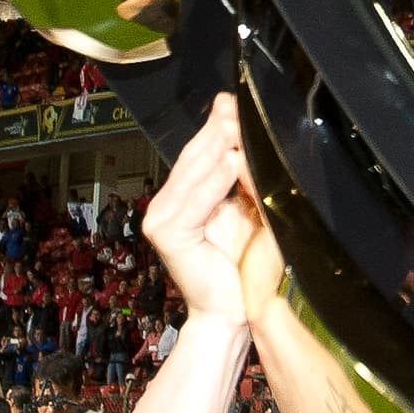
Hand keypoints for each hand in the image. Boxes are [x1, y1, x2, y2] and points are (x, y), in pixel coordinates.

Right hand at [142, 94, 281, 325]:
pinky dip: (213, 182)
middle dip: (217, 130)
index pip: (200, 152)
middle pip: (195, 157)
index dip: (215, 126)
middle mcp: (169, 203)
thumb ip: (246, 181)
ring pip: (193, 174)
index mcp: (186, 195)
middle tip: (235, 105)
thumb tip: (249, 147)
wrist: (232, 311)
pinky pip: (195, 202)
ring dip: (216, 147)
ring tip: (234, 124)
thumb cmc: (242, 266)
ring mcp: (163, 218)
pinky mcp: (167, 234)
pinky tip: (229, 161)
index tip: (232, 101)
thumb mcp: (250, 212)